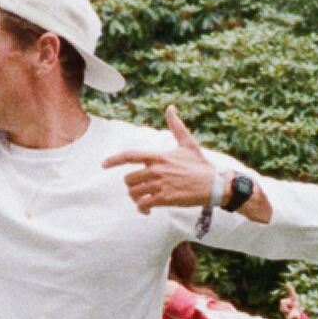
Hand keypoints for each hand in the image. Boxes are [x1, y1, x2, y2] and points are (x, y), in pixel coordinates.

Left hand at [100, 105, 218, 213]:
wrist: (214, 185)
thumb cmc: (200, 164)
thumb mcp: (188, 143)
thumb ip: (176, 126)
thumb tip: (170, 107)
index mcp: (159, 156)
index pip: (130, 156)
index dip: (114, 160)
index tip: (103, 165)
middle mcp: (157, 170)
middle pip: (128, 179)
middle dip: (131, 186)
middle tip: (139, 190)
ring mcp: (160, 185)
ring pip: (134, 193)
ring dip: (136, 199)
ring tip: (143, 201)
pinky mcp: (165, 199)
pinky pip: (143, 205)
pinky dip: (142, 209)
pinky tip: (147, 210)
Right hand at [278, 286, 308, 318]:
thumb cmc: (296, 318)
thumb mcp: (295, 318)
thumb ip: (295, 317)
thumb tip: (294, 316)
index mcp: (295, 302)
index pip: (292, 294)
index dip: (289, 289)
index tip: (287, 283)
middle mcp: (291, 300)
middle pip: (283, 302)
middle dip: (284, 308)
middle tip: (289, 313)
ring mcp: (288, 302)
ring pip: (281, 303)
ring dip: (284, 309)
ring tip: (288, 312)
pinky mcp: (285, 304)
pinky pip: (281, 306)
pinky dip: (283, 310)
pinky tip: (286, 312)